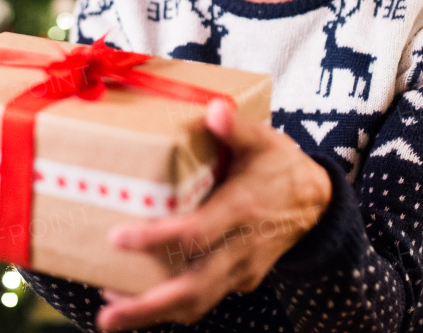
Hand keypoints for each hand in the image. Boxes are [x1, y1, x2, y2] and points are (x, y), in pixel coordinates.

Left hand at [96, 98, 332, 331]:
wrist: (316, 203)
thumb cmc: (280, 167)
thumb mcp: (263, 140)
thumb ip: (236, 127)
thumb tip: (214, 109)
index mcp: (241, 209)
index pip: (196, 234)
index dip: (156, 240)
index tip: (117, 238)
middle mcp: (240, 247)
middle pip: (193, 288)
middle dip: (148, 307)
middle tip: (106, 317)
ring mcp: (240, 270)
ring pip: (197, 303)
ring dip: (153, 315)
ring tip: (111, 316)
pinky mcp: (240, 280)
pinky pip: (204, 299)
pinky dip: (171, 306)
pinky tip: (138, 298)